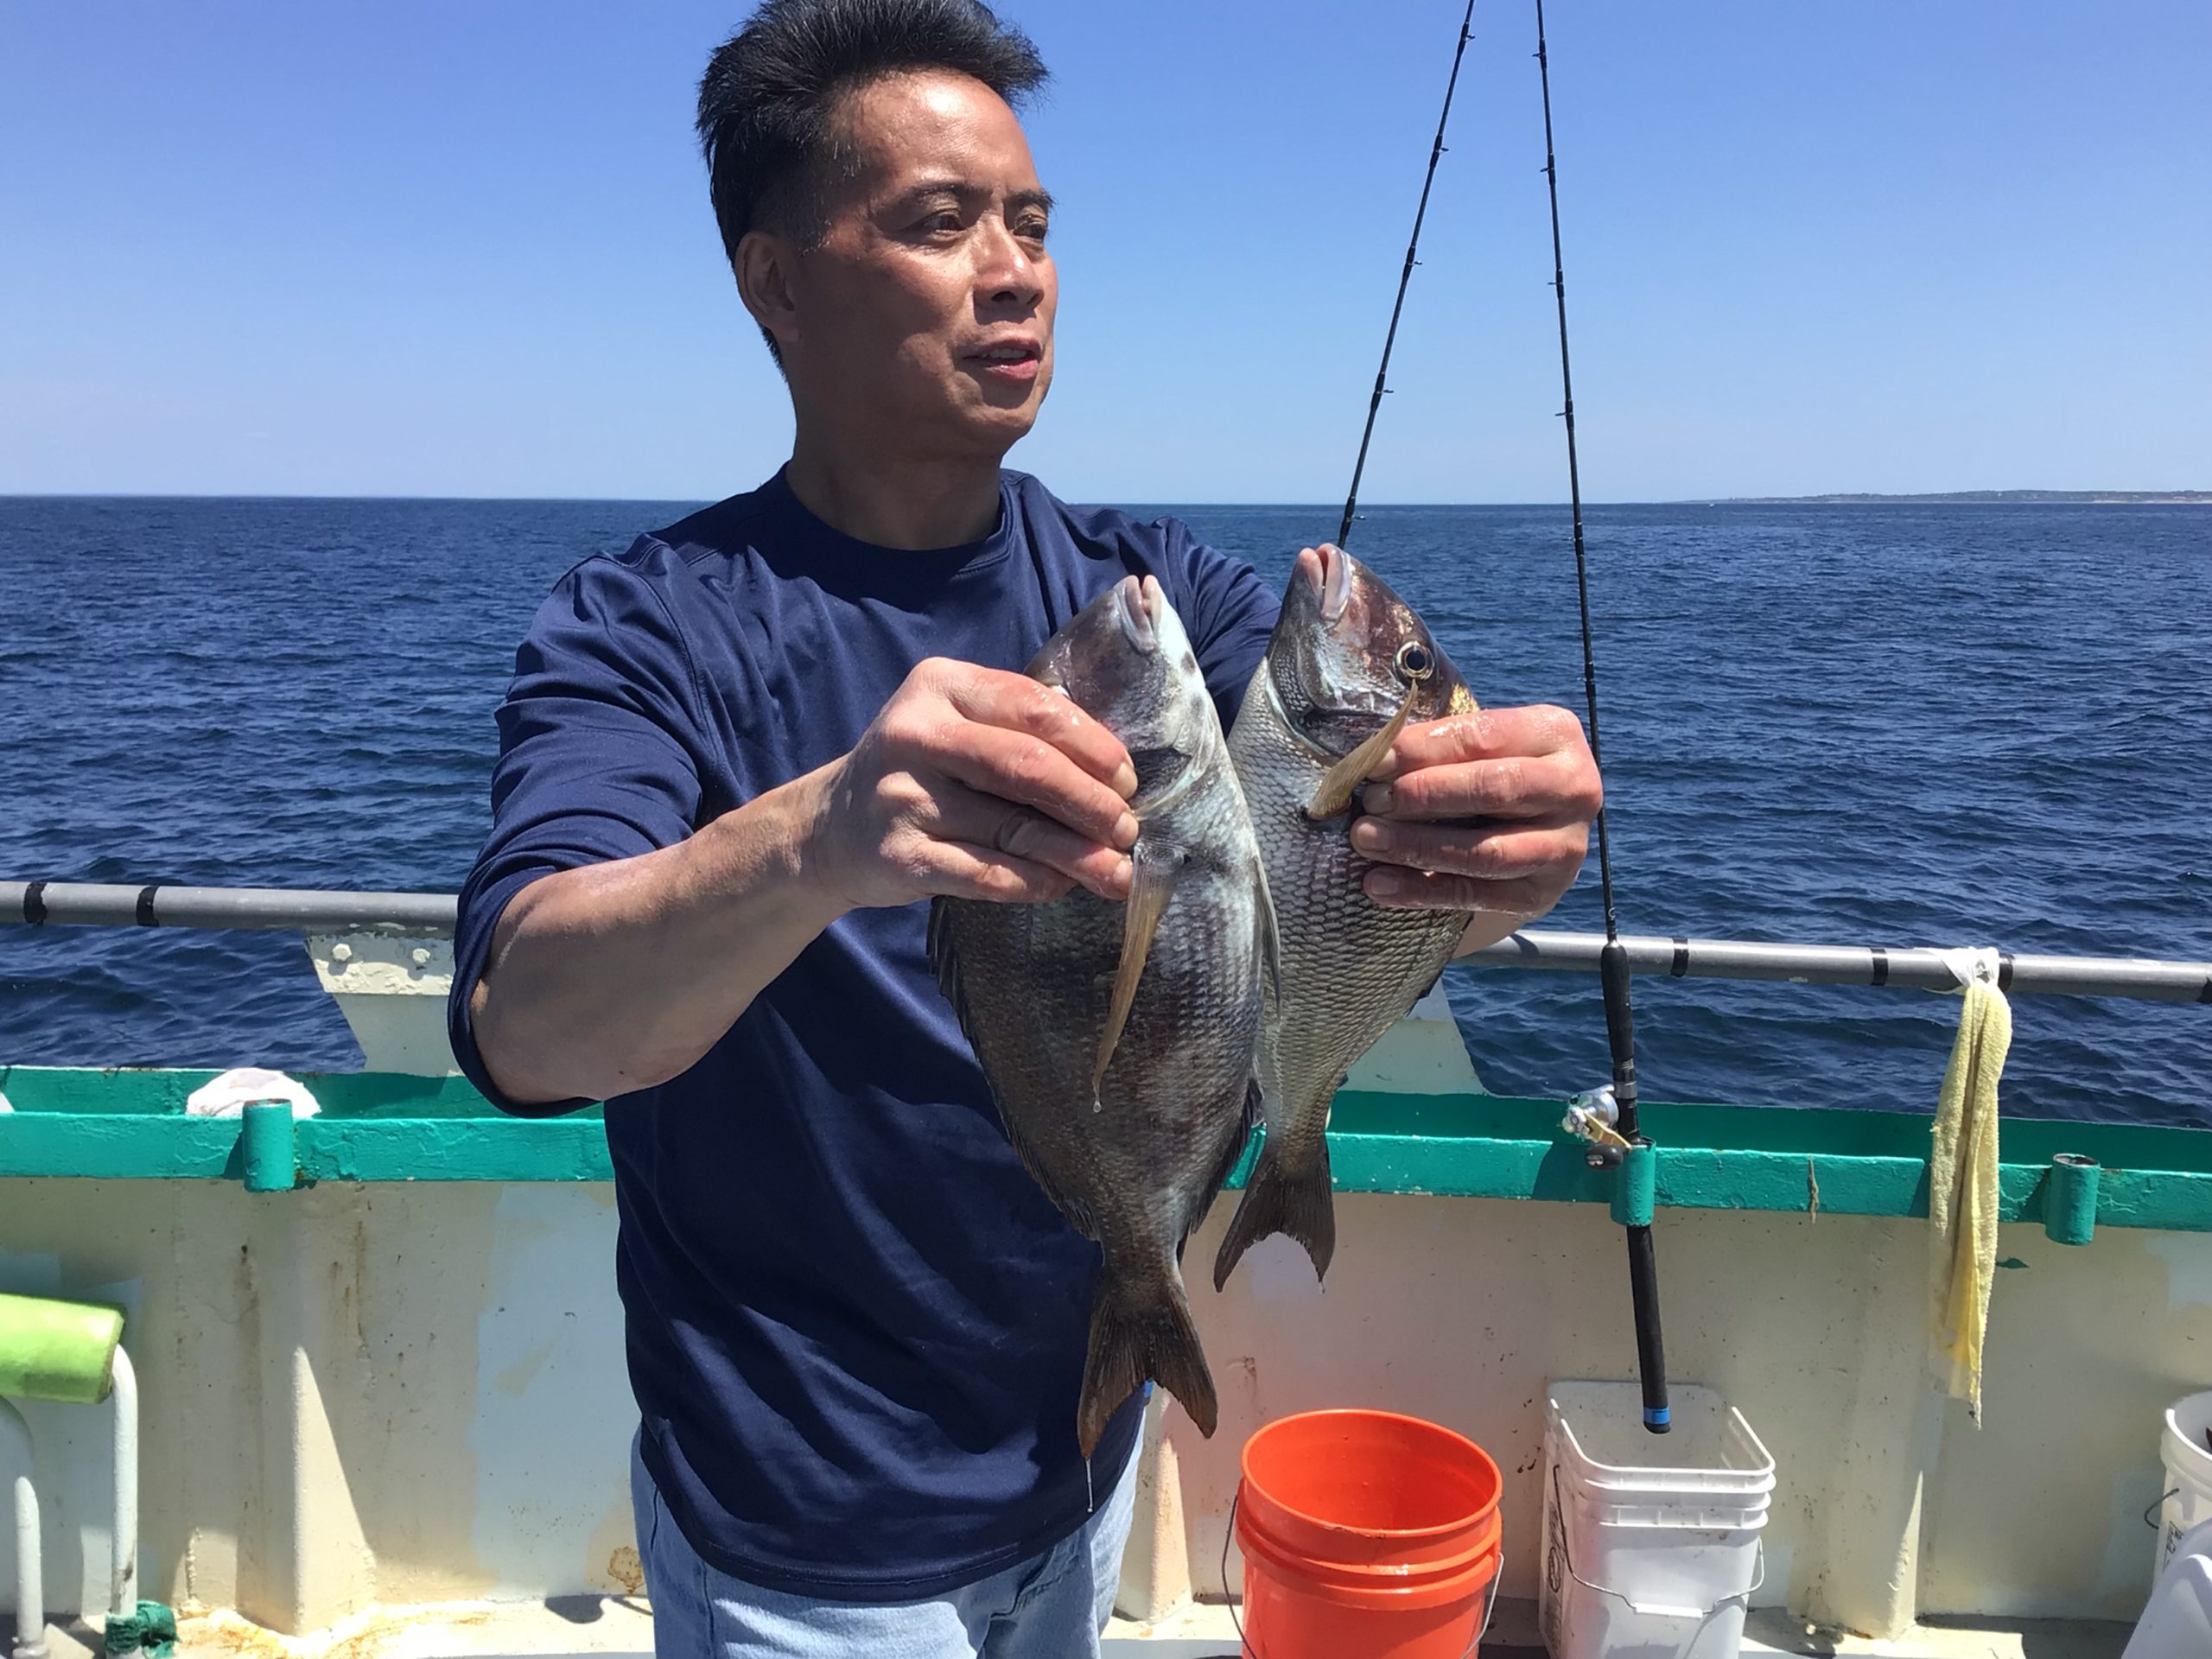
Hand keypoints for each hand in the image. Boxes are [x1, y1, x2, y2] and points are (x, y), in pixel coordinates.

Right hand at [801, 657, 1139, 909]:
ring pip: (1014, 827)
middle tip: (1128, 828)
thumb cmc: (919, 772)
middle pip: (1028, 767)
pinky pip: (987, 874)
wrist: (829, 828)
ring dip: (1077, 853)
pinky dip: (1035, 882)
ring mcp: (904, 797)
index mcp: (940, 685)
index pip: (1034, 708)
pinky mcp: (901, 856)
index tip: (1127, 779)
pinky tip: (1060, 886)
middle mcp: (917, 734)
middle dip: (1091, 802)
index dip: (1093, 746)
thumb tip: (1113, 777)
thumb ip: (1019, 732)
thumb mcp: (955, 725)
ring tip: (1116, 871)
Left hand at [1346, 704, 1601, 916]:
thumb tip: (1372, 758)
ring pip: (1486, 851)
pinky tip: (1379, 884)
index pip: (1485, 737)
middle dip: (1425, 795)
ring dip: (1418, 846)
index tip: (1374, 761)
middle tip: (1372, 800)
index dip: (1424, 748)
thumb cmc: (1488, 775)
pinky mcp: (1542, 893)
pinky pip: (1476, 895)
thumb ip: (1435, 747)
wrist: (1528, 836)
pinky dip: (1422, 891)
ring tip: (1365, 840)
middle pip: (1494, 790)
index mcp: (1556, 734)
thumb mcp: (1475, 749)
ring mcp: (1565, 846)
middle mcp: (1573, 788)